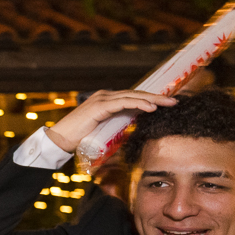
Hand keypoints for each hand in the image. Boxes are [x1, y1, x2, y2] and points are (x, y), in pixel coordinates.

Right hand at [45, 90, 176, 153]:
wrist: (59, 140)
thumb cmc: (78, 139)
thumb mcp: (102, 132)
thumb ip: (114, 128)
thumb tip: (129, 134)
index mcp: (106, 101)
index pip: (132, 97)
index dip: (150, 99)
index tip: (167, 103)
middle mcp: (104, 96)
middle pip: (136, 94)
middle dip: (157, 97)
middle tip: (175, 101)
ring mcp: (102, 99)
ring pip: (132, 96)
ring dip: (153, 99)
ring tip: (168, 103)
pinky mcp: (99, 106)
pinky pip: (123, 103)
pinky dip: (139, 104)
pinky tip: (151, 107)